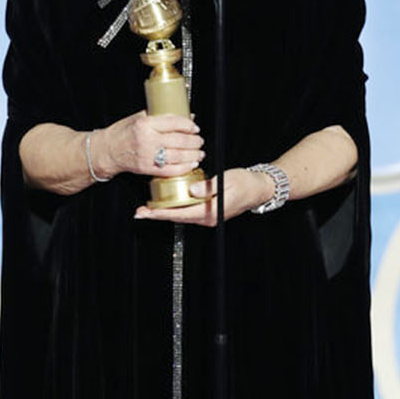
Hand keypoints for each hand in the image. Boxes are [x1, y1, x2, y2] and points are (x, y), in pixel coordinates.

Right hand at [95, 111, 203, 179]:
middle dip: (194, 141)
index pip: (173, 123)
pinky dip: (183, 168)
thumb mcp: (138, 118)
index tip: (194, 127)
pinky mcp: (147, 169)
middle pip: (178, 140)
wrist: (107, 151)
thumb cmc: (121, 133)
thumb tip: (183, 116)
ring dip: (192, 155)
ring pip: (177, 156)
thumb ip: (159, 116)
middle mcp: (147, 140)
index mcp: (145, 124)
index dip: (188, 125)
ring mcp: (147, 156)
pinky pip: (170, 170)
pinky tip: (191, 164)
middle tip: (200, 140)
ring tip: (199, 153)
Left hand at [134, 168, 271, 224]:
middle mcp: (207, 218)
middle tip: (139, 211)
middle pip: (178, 217)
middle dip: (158, 214)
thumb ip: (207, 186)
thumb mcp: (226, 180)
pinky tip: (167, 202)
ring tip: (148, 207)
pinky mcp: (209, 212)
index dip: (161, 213)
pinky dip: (176, 208)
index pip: (180, 214)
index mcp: (210, 212)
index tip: (146, 211)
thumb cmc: (245, 183)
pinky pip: (189, 211)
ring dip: (166, 212)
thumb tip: (191, 190)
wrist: (259, 188)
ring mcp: (208, 217)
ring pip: (182, 215)